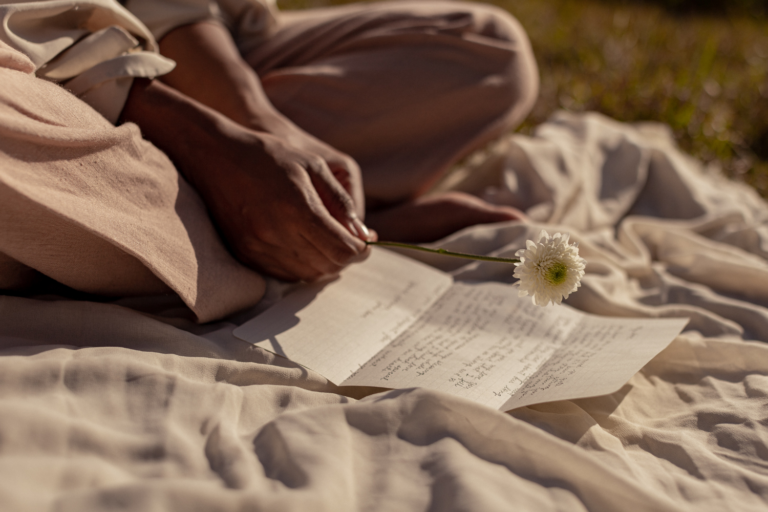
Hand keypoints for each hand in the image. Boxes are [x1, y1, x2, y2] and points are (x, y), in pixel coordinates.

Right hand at [187, 124, 372, 281]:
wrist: (215, 155)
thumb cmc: (269, 155)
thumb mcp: (314, 166)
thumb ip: (341, 202)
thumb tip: (362, 234)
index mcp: (297, 209)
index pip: (342, 249)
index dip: (359, 250)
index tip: (364, 243)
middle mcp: (276, 233)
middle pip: (327, 266)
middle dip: (345, 258)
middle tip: (349, 244)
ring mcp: (257, 246)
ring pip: (306, 274)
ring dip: (324, 264)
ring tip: (328, 245)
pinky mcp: (244, 254)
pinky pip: (282, 274)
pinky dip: (300, 267)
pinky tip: (304, 249)